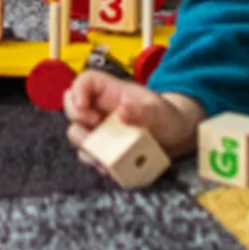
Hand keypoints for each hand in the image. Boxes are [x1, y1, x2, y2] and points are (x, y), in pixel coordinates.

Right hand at [64, 72, 203, 159]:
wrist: (177, 138)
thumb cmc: (167, 117)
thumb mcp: (159, 111)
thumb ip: (142, 111)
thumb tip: (121, 112)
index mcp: (109, 91)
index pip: (85, 82)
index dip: (78, 91)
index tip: (83, 107)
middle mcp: (99, 108)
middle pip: (72, 106)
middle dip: (77, 120)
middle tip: (95, 129)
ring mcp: (100, 129)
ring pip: (77, 133)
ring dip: (86, 145)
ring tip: (103, 155)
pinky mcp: (104, 149)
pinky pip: (90, 155)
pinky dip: (97, 162)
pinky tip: (111, 167)